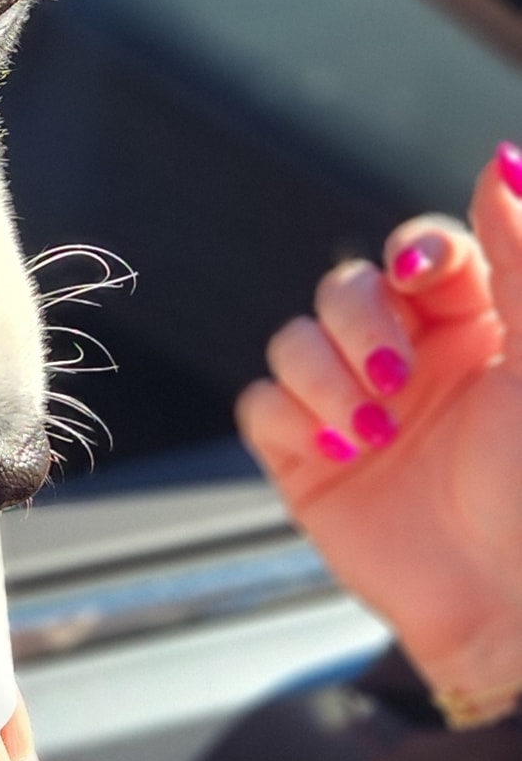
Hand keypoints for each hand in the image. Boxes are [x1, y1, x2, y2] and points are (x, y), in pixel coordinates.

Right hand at [237, 145, 521, 725]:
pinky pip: (262, 406)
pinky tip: (342, 452)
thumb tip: (505, 152)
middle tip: (395, 376)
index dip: (415, 250)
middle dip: (361, 321)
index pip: (424, 252)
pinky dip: (292, 418)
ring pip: (294, 339)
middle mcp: (411, 361)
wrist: (509, 607)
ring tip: (373, 429)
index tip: (426, 274)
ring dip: (324, 375)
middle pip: (346, 287)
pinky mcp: (306, 462)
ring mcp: (352, 410)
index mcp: (479, 330)